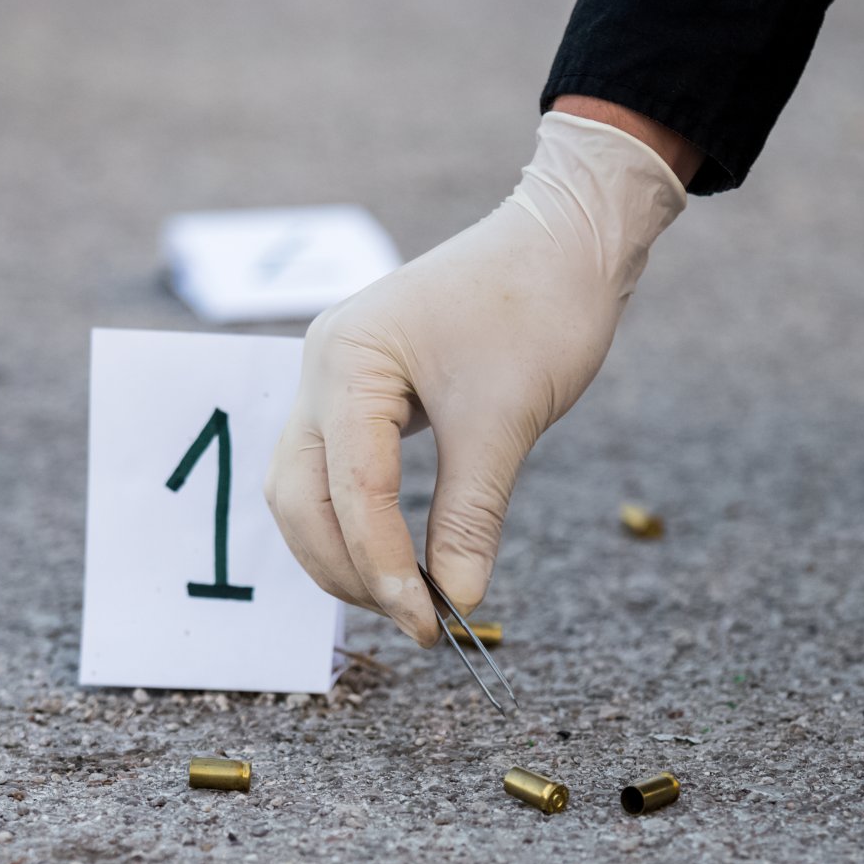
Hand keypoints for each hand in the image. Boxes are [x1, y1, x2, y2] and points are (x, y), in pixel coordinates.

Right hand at [264, 111, 687, 644]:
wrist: (564, 239)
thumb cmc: (538, 308)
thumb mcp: (506, 421)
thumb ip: (471, 514)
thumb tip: (456, 598)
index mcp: (350, 360)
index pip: (350, 489)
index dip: (383, 566)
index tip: (429, 624)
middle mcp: (322, 365)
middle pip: (299, 496)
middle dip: (348, 569)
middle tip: (413, 622)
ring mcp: (332, 377)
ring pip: (304, 490)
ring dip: (344, 552)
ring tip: (405, 599)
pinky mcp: (357, 391)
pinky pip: (333, 471)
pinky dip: (356, 521)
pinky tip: (396, 557)